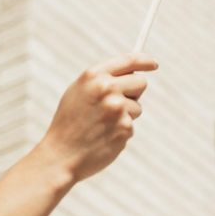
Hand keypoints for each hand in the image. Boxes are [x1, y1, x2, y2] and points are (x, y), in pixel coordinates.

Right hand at [36, 52, 157, 185]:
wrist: (60, 155)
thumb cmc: (70, 122)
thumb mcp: (78, 91)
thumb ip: (102, 79)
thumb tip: (132, 71)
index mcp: (93, 76)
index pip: (128, 60)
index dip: (144, 61)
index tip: (153, 64)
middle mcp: (107, 88)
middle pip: (141, 82)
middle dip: (134, 93)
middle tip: (116, 105)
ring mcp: (117, 108)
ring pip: (137, 107)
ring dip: (126, 115)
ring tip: (102, 125)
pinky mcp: (124, 127)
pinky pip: (131, 125)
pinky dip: (121, 131)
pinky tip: (104, 137)